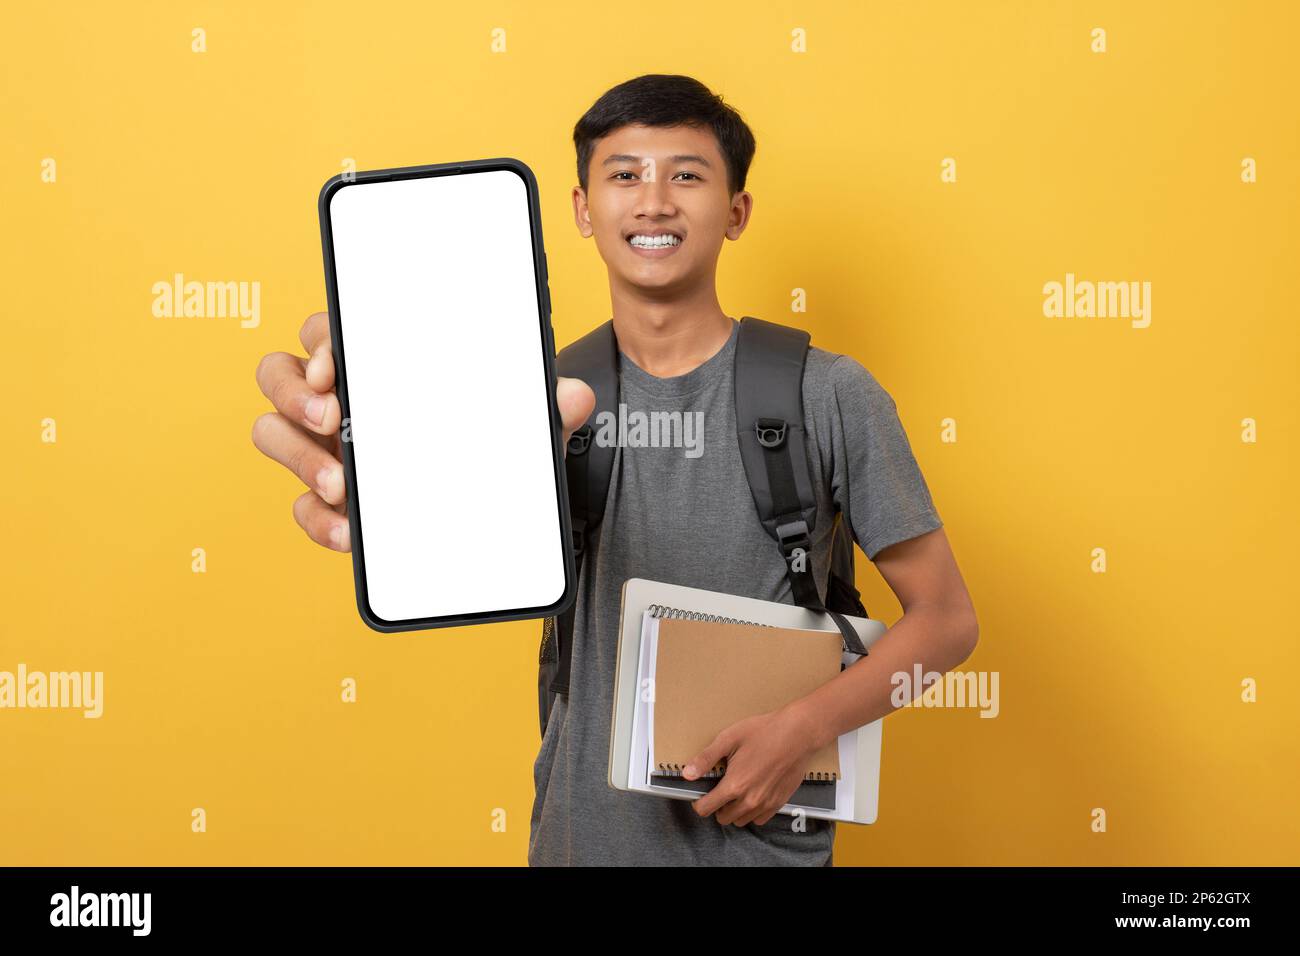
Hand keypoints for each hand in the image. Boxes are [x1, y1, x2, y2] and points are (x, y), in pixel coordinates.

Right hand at [252, 312, 594, 552]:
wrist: (483, 510)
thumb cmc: (483, 444)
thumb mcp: (517, 425)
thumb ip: (542, 408)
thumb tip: (572, 397)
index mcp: (377, 363)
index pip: (328, 331)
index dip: (321, 339)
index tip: (335, 364)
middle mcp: (339, 399)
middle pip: (279, 373)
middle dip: (295, 392)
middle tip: (333, 417)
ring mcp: (324, 448)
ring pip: (272, 433)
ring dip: (297, 455)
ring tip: (341, 481)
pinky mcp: (326, 500)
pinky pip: (300, 505)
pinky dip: (318, 519)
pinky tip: (350, 531)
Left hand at [685, 706, 821, 826]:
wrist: (798, 734)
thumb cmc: (764, 732)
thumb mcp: (729, 738)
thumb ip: (706, 759)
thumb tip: (687, 773)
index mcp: (734, 785)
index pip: (706, 809)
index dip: (698, 802)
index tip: (700, 794)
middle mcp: (750, 800)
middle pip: (722, 818)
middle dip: (717, 806)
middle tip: (720, 788)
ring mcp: (766, 804)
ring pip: (740, 820)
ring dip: (734, 810)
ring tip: (737, 790)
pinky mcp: (779, 803)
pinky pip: (759, 819)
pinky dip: (752, 812)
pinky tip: (753, 793)